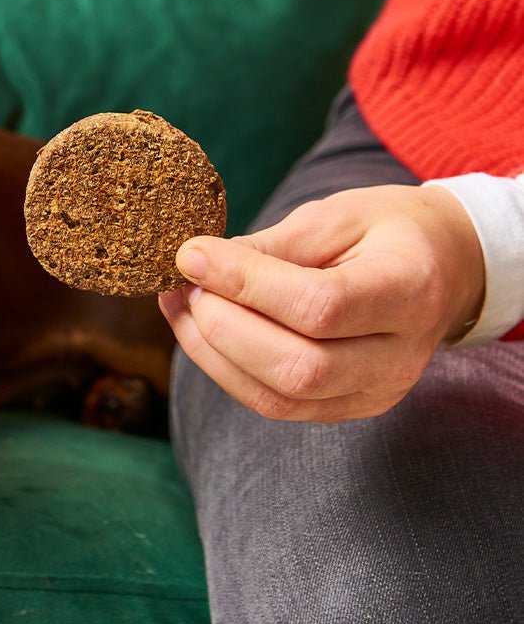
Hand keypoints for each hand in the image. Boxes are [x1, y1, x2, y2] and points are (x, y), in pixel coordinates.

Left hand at [158, 184, 484, 421]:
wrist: (442, 266)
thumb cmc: (384, 231)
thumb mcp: (335, 216)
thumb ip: (271, 246)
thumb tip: (199, 265)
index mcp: (409, 291)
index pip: (321, 305)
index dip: (246, 284)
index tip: (191, 254)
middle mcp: (400, 357)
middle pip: (300, 367)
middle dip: (223, 326)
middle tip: (185, 282)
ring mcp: (377, 392)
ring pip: (279, 397)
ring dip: (212, 352)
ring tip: (180, 303)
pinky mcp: (348, 408)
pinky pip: (276, 404)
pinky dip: (225, 369)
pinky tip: (198, 329)